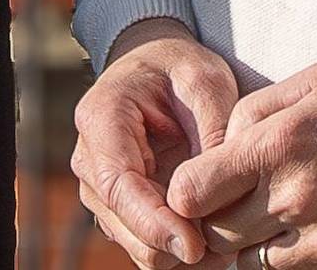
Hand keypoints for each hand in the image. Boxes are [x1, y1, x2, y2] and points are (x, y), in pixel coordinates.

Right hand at [71, 18, 239, 268]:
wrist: (156, 65)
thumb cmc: (179, 67)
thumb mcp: (206, 80)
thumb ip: (213, 132)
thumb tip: (218, 194)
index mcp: (101, 118)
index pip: (119, 185)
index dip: (153, 223)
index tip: (194, 247)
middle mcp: (91, 159)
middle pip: (124, 226)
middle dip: (170, 246)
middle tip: (225, 250)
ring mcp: (101, 188)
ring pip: (135, 245)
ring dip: (176, 256)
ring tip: (226, 247)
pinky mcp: (119, 208)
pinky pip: (145, 245)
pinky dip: (176, 252)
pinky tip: (211, 243)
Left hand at [168, 63, 316, 269]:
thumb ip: (258, 109)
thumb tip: (223, 143)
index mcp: (280, 142)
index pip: (192, 190)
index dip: (187, 193)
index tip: (197, 189)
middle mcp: (294, 196)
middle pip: (218, 235)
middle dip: (218, 223)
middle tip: (234, 208)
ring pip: (254, 263)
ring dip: (257, 246)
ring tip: (283, 218)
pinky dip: (298, 261)